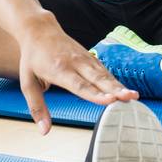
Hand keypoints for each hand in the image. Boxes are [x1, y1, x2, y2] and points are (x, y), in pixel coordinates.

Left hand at [15, 15, 135, 133]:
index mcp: (59, 70)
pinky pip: (104, 71)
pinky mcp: (90, 57)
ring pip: (104, 74)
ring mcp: (84, 58)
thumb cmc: (33, 58)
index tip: (110, 100)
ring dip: (119, 85)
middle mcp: (75, 63)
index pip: (80, 85)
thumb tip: (44, 131)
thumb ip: (37, 108)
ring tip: (134, 96)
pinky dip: (115, 81)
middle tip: (131, 98)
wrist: (39, 29)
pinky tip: (125, 91)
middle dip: (115, 89)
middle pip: (98, 78)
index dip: (95, 94)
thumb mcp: (27, 83)